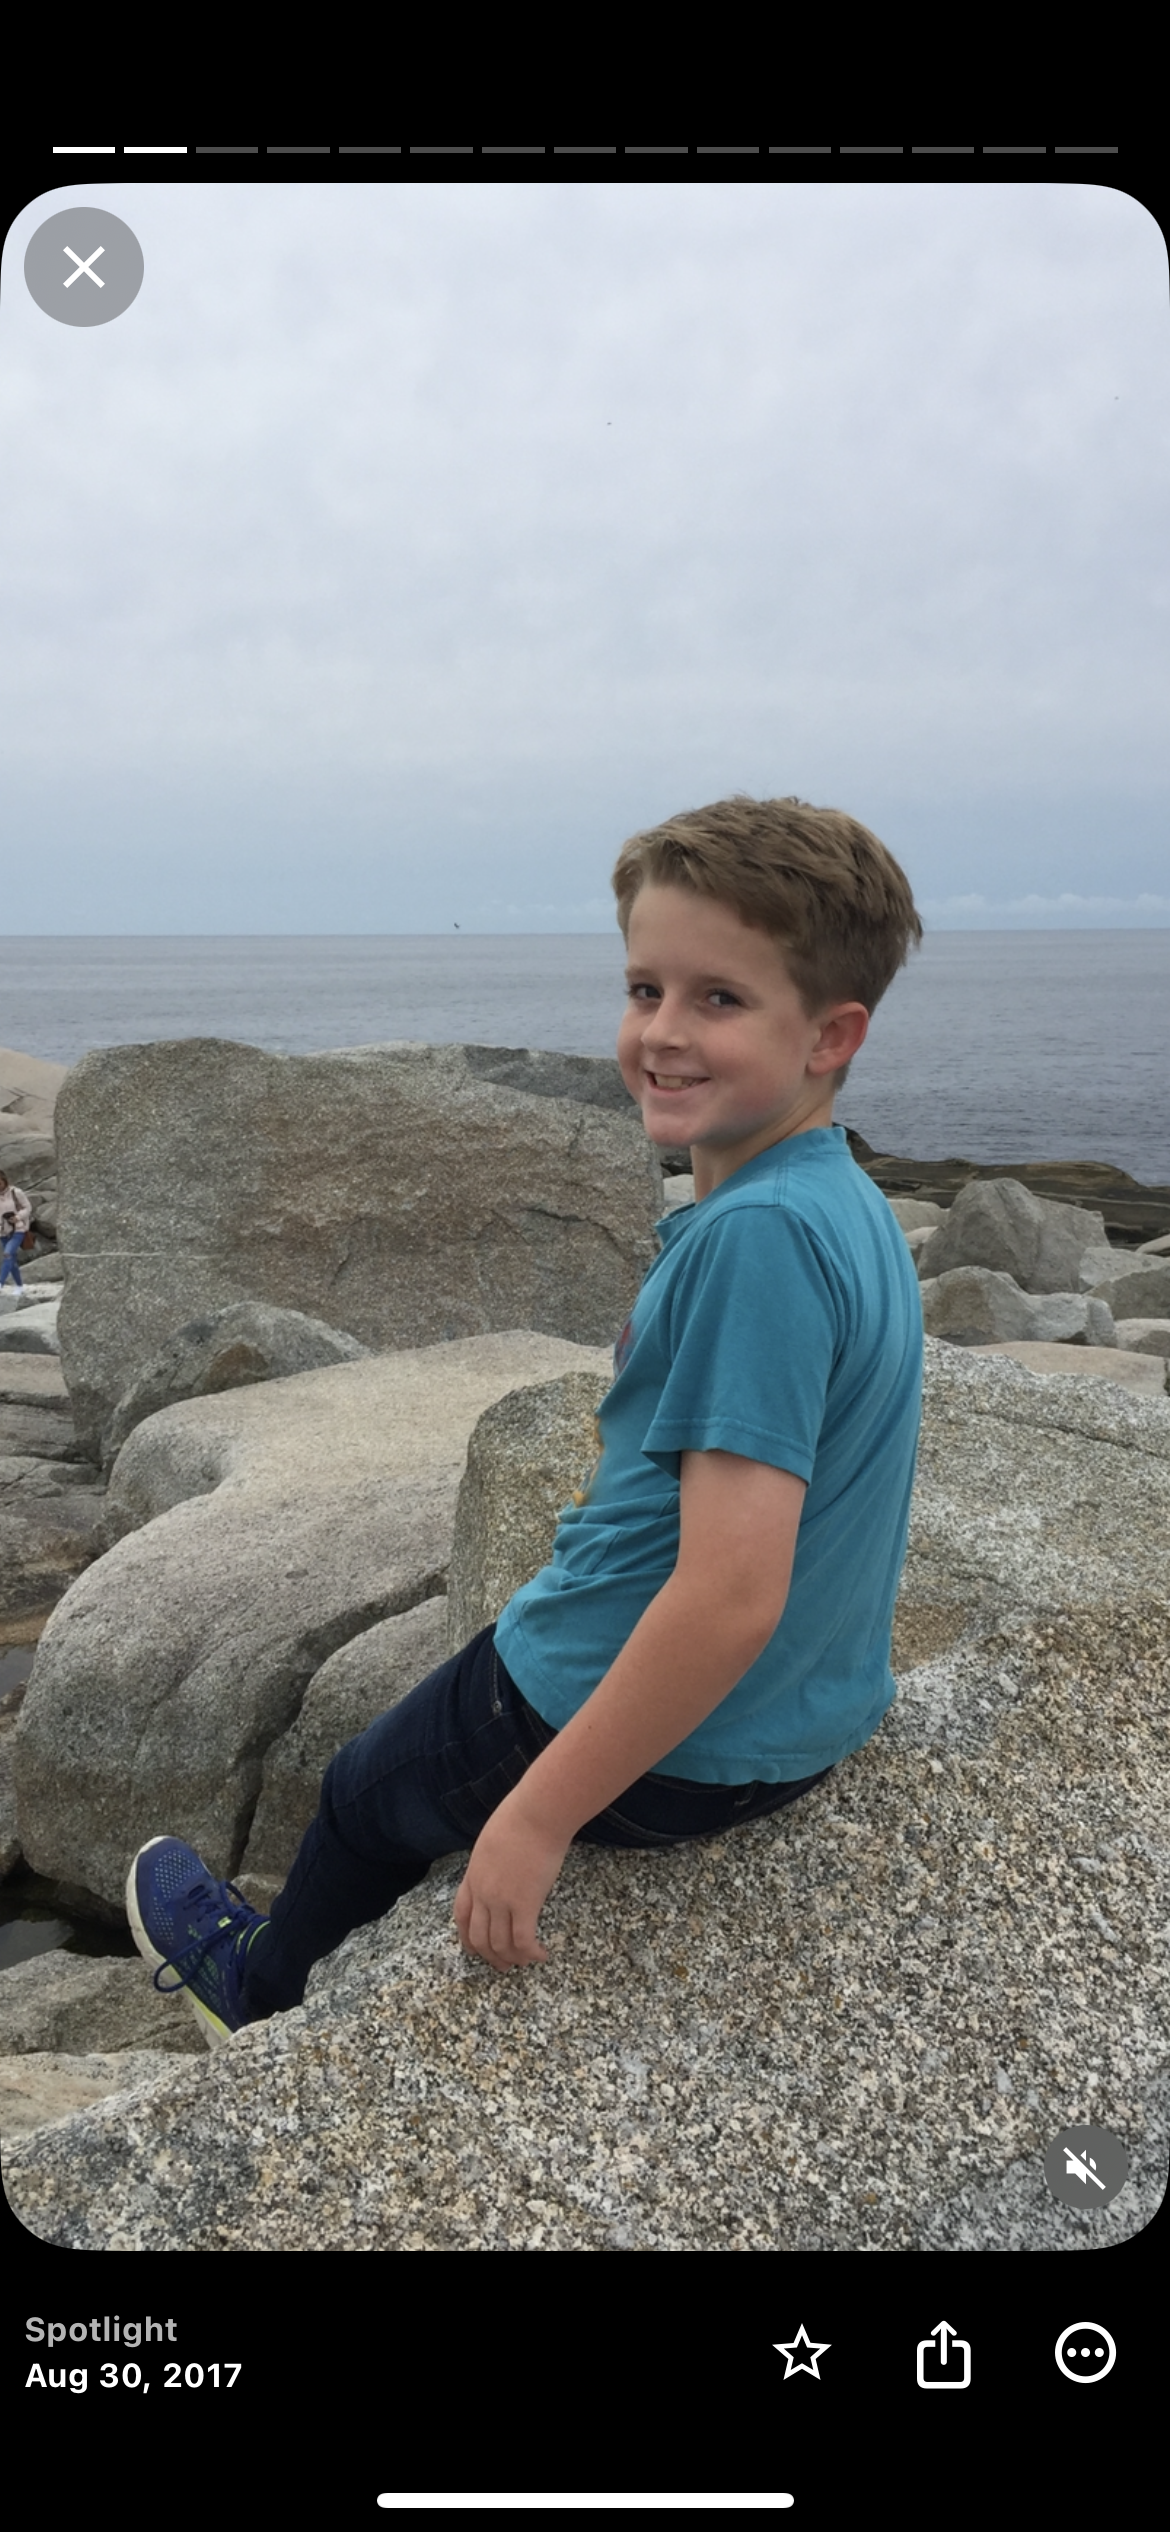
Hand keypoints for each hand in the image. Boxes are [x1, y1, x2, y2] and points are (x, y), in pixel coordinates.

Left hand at [453, 1794, 568, 1970]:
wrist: (536, 1814)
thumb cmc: (520, 1817)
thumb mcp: (492, 1840)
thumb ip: (491, 1862)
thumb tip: (502, 1870)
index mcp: (473, 1876)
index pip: (461, 1915)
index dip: (467, 1937)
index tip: (476, 1950)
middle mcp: (483, 1893)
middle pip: (479, 1937)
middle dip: (491, 1956)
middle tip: (504, 1966)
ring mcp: (502, 1900)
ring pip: (500, 1944)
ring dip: (512, 1959)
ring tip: (525, 1962)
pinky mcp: (525, 1903)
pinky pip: (523, 1940)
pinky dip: (531, 1953)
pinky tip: (542, 1954)